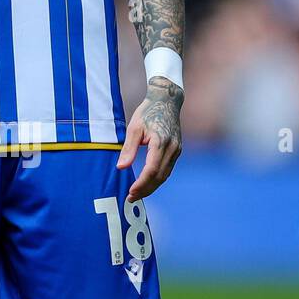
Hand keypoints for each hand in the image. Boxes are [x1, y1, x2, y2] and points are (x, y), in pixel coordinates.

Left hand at [117, 76, 182, 201]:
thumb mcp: (134, 127)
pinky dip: (157, 179)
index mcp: (161, 142)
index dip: (141, 183)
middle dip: (145, 189)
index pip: (151, 170)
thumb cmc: (148, 112)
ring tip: (137, 194)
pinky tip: (147, 183)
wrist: (167, 100)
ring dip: (152, 187)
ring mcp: (177, 150)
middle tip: (131, 199)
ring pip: (165, 175)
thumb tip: (121, 167)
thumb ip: (128, 148)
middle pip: (160, 176)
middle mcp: (172, 149)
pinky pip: (167, 170)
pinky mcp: (177, 151)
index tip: (130, 192)